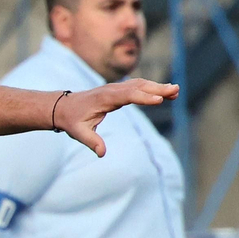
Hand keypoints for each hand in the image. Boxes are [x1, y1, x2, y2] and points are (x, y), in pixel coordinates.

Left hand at [57, 79, 177, 155]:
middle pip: (137, 86)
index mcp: (104, 98)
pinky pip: (137, 86)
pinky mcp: (118, 90)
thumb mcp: (78, 132)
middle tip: (175, 90)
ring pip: (139, 84)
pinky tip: (164, 92)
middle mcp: (112, 90)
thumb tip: (102, 153)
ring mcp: (116, 88)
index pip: (127, 95)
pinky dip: (151, 87)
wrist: (63, 107)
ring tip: (175, 91)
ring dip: (157, 87)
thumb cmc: (72, 120)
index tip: (159, 99)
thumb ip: (91, 141)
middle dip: (156, 88)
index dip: (143, 97)